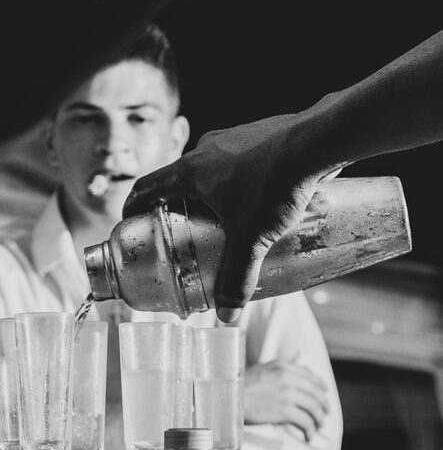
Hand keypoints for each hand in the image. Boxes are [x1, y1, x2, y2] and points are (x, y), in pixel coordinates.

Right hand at [123, 113, 325, 319]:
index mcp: (190, 171)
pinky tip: (260, 196)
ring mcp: (234, 137)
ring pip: (211, 167)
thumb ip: (237, 277)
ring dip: (210, 190)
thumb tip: (228, 316)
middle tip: (182, 229)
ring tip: (224, 216)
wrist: (319, 139)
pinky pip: (240, 158)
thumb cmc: (276, 183)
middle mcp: (206, 149)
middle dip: (176, 204)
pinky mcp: (261, 133)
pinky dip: (240, 178)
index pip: (146, 187)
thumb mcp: (252, 238)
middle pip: (178, 179)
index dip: (133, 207)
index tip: (131, 222)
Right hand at [244, 359, 329, 441]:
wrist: (228, 399)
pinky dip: (310, 430)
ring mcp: (287, 394)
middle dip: (323, 404)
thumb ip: (279, 367)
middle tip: (324, 413)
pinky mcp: (284, 411)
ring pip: (314, 408)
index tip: (324, 393)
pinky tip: (308, 436)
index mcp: (282, 367)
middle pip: (315, 392)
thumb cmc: (240, 386)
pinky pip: (305, 422)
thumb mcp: (261, 369)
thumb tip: (296, 360)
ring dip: (319, 419)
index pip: (310, 375)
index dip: (320, 386)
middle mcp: (288, 378)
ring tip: (317, 426)